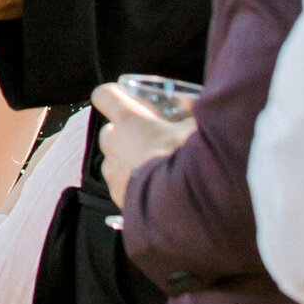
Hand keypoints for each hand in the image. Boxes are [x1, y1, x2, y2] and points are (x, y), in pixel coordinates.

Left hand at [92, 79, 195, 207]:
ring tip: (156, 168)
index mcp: (130, 121)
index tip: (125, 100)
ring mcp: (114, 173)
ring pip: (113, 161)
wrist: (192, 207)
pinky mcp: (118, 198)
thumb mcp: (198, 125)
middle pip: (109, 131)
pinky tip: (156, 189)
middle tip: (152, 140)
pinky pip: (120, 187)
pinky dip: (133, 186)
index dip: (114, 96)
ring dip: (128, 161)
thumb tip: (189, 101)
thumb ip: (190, 109)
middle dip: (126, 134)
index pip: (104, 95)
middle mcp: (115, 144)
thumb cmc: (195, 161)